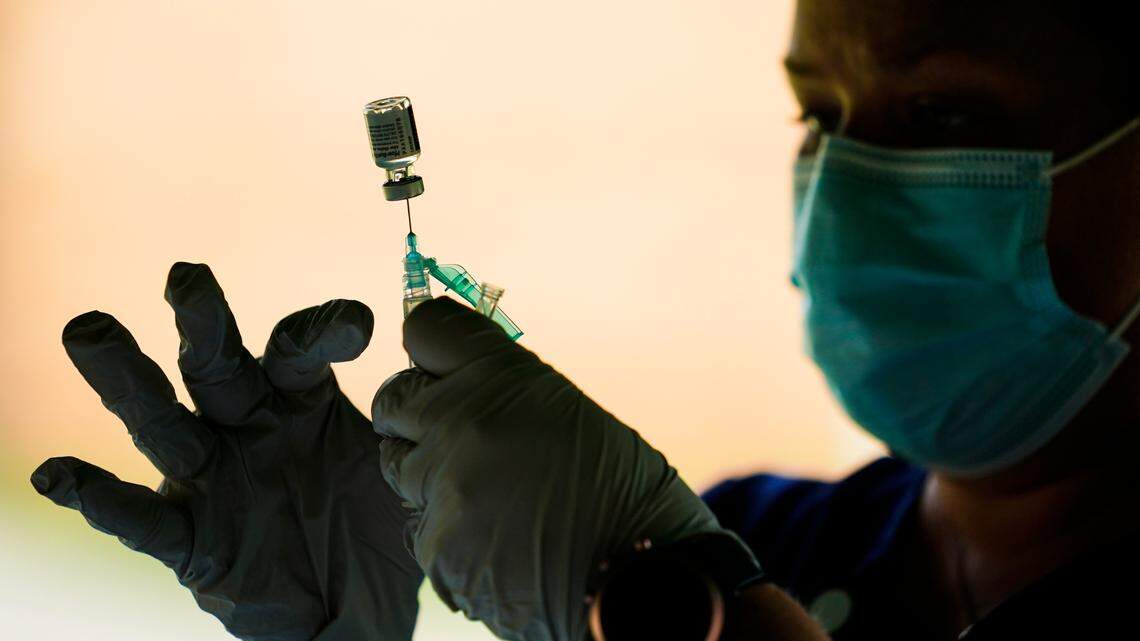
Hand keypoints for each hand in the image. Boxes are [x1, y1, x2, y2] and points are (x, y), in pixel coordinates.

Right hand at [31, 263, 422, 640]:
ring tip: (91, 329)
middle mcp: (248, 426)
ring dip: (126, 380)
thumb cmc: (379, 525)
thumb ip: (414, 416)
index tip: (360, 327)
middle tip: (188, 277)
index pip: (298, 347)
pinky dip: (100, 498)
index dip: (322, 328)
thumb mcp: (406, 464)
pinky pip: (142, 519)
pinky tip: (59, 474)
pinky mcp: (192, 539)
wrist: (360, 610)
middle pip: (216, 364)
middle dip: (203, 322)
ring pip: (163, 423)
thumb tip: (448, 362)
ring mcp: (214, 479)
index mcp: (301, 400)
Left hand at [372, 297, 757, 640]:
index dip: (430, 351)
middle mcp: (462, 421)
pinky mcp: (435, 545)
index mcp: (502, 375)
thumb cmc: (617, 489)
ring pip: (398, 465)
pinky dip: (447, 530)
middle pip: (394, 399)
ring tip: (488, 492)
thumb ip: (498, 386)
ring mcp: (444, 486)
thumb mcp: (565, 409)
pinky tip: (495, 537)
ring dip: (429, 474)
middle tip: (453, 436)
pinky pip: (417, 523)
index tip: (438, 368)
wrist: (640, 572)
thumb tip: (447, 375)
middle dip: (416, 415)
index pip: (425, 331)